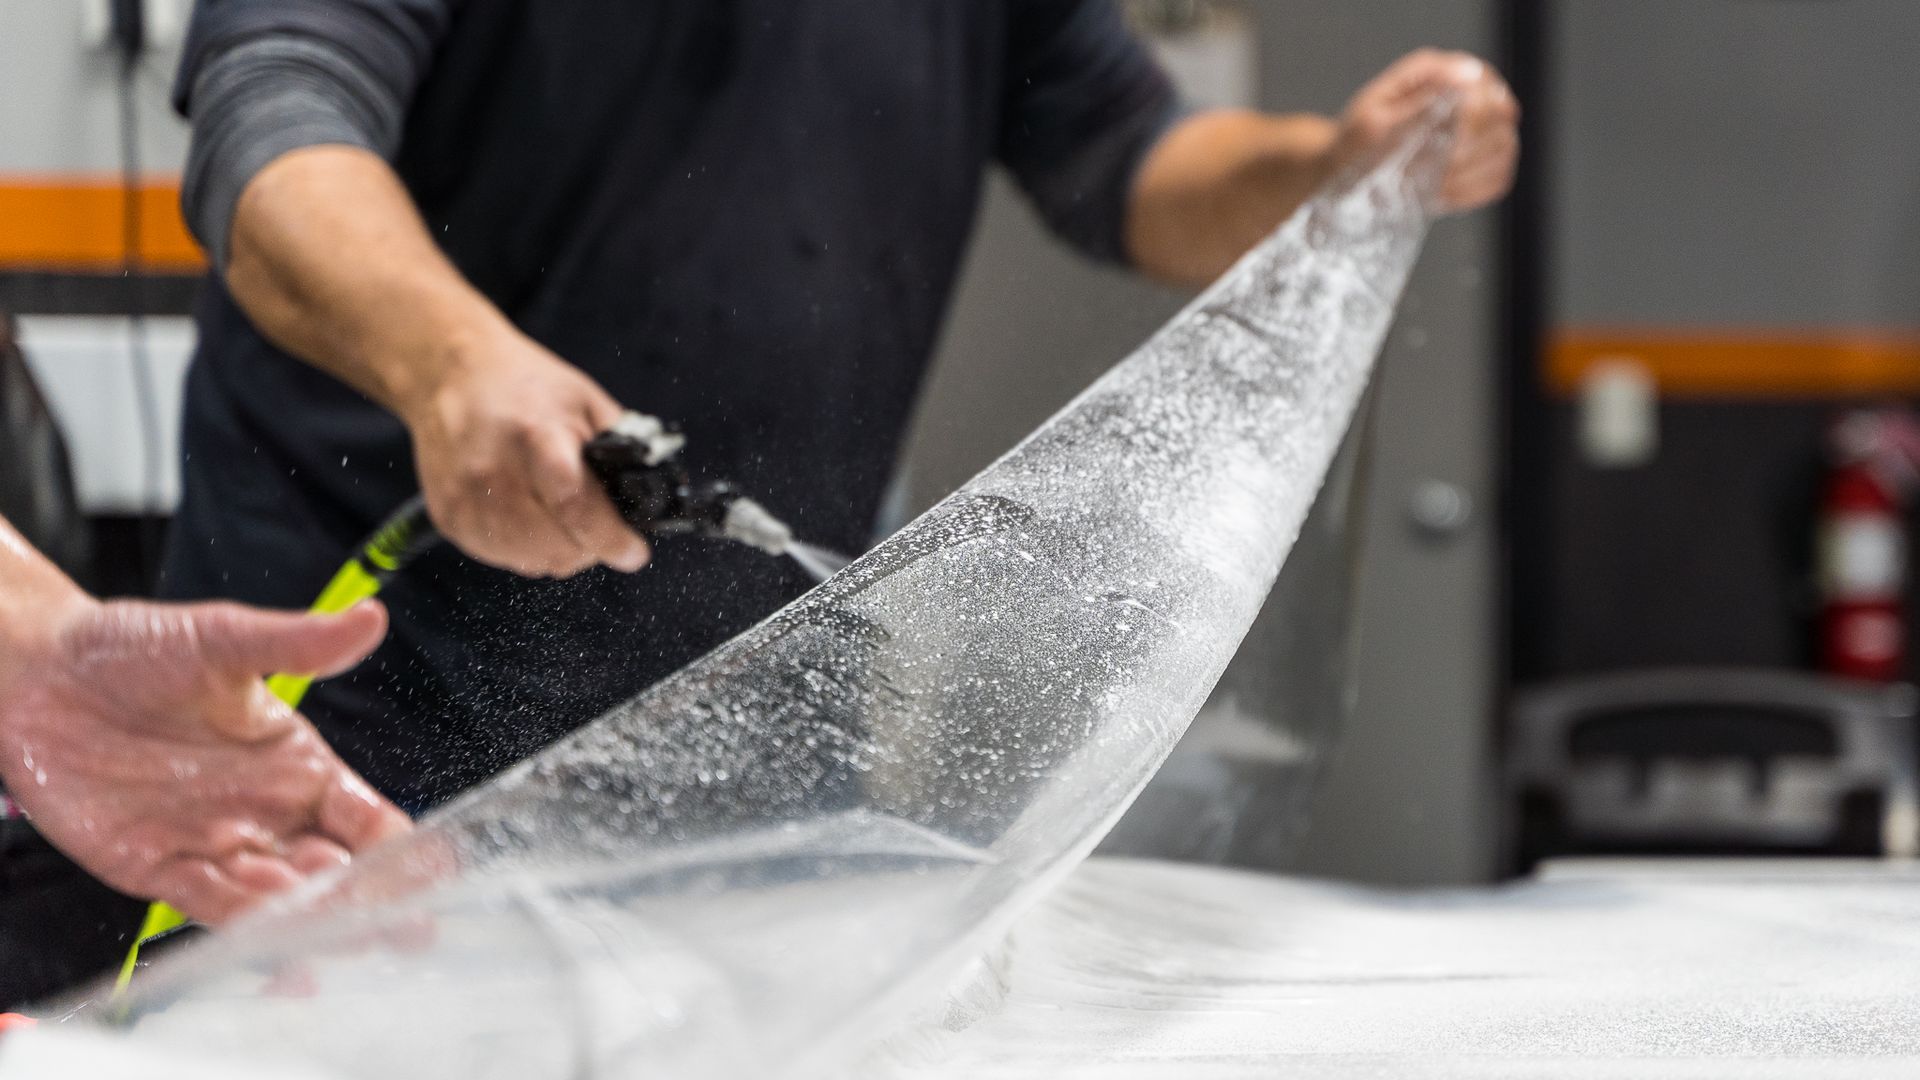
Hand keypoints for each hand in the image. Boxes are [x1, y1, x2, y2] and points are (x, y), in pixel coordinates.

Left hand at [0, 597, 411, 924]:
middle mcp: (263, 813)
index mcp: (295, 765)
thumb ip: (298, 642)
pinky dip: (241, 927)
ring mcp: (213, 844)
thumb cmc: (130, 648)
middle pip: (331, 872)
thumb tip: (369, 620)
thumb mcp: (223, 639)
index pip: (364, 817)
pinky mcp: (155, 868)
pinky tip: (271, 940)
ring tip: (339, 933)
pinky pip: (208, 906)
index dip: (400, 847)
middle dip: (367, 901)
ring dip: (308, 919)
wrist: (36, 674)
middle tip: (401, 924)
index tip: (433, 868)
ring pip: (276, 899)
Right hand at [401, 324, 650, 577]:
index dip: (610, 539)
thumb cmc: (524, 385)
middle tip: (601, 531)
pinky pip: (499, 558)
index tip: (634, 552)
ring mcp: (465, 499)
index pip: (575, 506)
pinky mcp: (447, 516)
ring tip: (566, 524)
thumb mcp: (585, 401)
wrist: (448, 373)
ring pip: (529, 562)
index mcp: (537, 437)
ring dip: (558, 553)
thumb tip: (649, 496)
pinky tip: (531, 521)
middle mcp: (494, 472)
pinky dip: (524, 551)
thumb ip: (619, 449)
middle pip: (555, 546)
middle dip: (591, 548)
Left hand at [1331, 49, 1519, 212]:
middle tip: (1436, 168)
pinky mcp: (1479, 161)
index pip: (1482, 85)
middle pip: (1502, 115)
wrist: (1344, 173)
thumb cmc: (1353, 143)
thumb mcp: (1374, 122)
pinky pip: (1498, 178)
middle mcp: (1463, 92)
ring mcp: (1476, 127)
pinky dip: (1474, 192)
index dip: (1474, 117)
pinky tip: (1442, 195)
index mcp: (1436, 72)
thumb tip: (1467, 77)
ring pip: (1505, 147)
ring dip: (1471, 174)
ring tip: (1434, 185)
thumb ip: (1418, 102)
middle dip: (1470, 149)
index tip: (1447, 146)